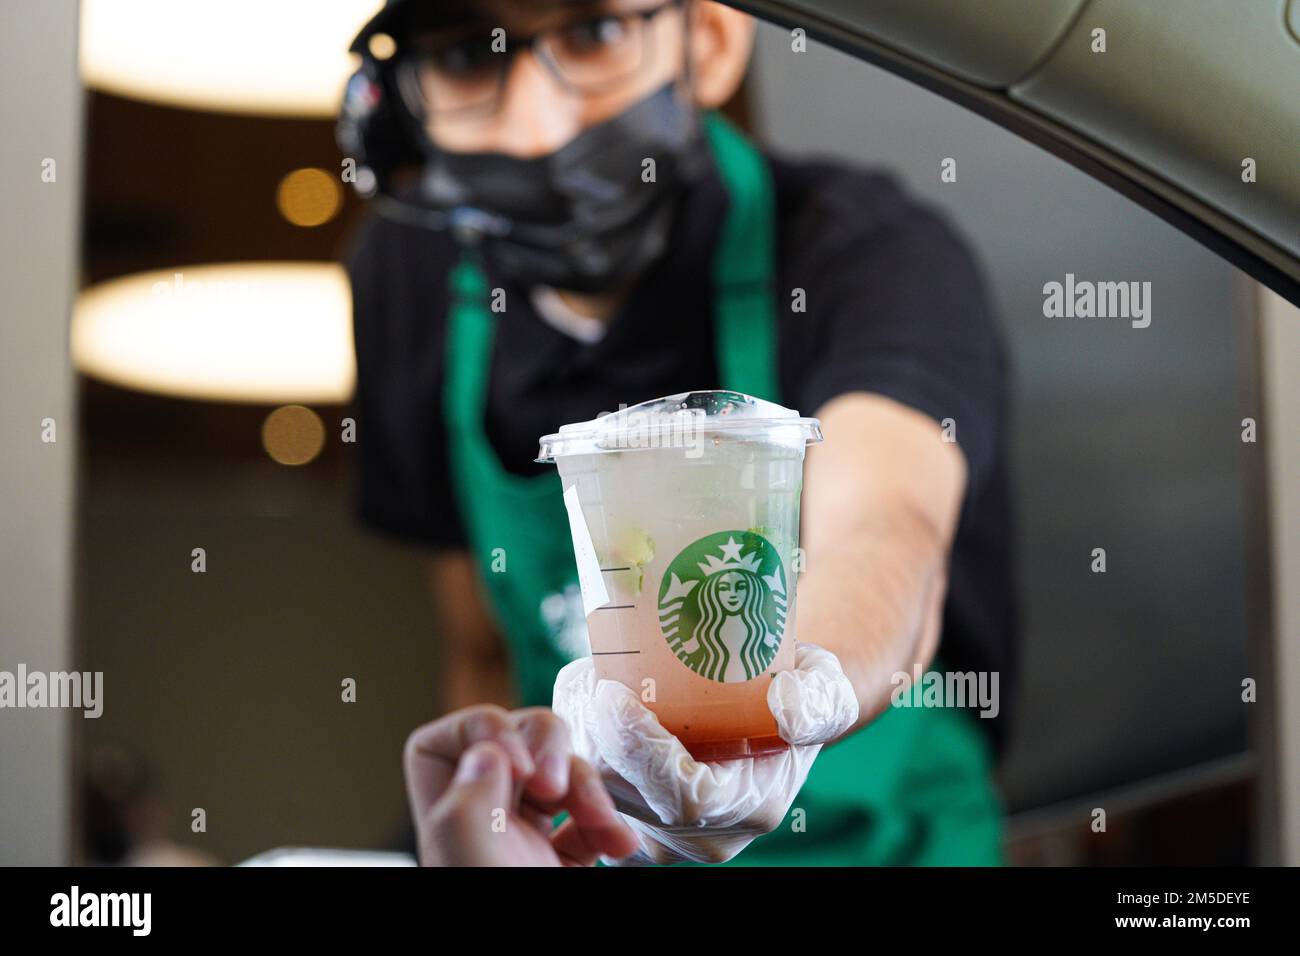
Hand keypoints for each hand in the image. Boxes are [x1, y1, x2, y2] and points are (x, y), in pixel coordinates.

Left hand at [404, 705, 640, 865]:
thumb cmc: (503, 920)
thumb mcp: (471, 857)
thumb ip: (468, 801)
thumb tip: (488, 752)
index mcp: (450, 818)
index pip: (441, 742)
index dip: (482, 730)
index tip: (515, 764)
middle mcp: (484, 822)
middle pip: (513, 741)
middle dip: (550, 750)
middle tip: (555, 787)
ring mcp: (525, 838)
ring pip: (560, 771)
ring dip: (588, 785)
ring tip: (601, 820)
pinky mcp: (565, 859)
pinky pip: (591, 816)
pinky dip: (611, 822)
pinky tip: (620, 842)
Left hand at [553, 642, 858, 863]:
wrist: (776, 712)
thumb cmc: (799, 694)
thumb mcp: (824, 687)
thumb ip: (814, 700)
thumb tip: (783, 706)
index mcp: (749, 807)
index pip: (681, 796)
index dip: (639, 749)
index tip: (612, 693)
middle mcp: (701, 834)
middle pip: (626, 795)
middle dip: (597, 735)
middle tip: (591, 677)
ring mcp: (659, 833)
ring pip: (596, 790)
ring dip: (582, 733)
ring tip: (593, 679)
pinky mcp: (628, 818)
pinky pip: (585, 787)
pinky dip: (579, 742)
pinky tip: (588, 701)